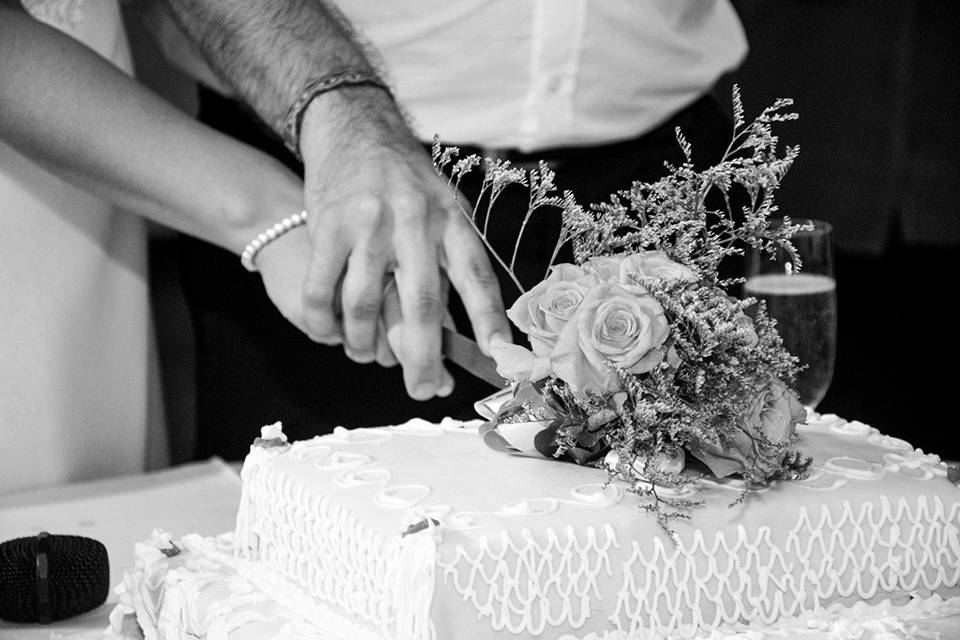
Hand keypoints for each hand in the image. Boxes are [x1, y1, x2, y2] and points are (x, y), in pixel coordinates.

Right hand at [297, 87, 508, 399]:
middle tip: (422, 390)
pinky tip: (328, 334)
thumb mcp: (443, 206)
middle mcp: (414, 222)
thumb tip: (465, 331)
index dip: (490, 320)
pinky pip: (321, 290)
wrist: (355, 127)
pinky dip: (323, 323)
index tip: (502, 357)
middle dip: (423, 358)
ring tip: (364, 355)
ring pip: (364, 305)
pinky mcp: (328, 225)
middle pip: (422, 304)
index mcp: (450, 219)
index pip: (477, 277)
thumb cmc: (405, 179)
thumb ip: (452, 259)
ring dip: (362, 343)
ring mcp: (369, 224)